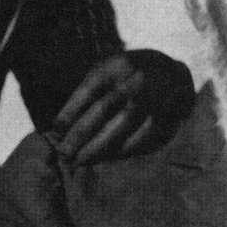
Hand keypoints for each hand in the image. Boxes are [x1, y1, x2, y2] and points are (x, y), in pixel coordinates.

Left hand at [48, 50, 193, 163]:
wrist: (170, 74)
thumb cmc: (126, 76)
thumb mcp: (107, 71)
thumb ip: (87, 93)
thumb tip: (61, 128)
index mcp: (116, 65)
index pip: (88, 90)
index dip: (70, 112)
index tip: (56, 130)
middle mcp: (134, 79)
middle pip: (102, 110)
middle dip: (79, 135)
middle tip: (64, 153)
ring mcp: (151, 99)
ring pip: (120, 128)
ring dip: (97, 148)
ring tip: (80, 161)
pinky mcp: (162, 117)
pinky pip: (138, 139)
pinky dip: (120, 151)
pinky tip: (105, 158)